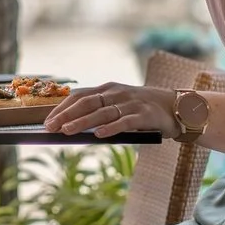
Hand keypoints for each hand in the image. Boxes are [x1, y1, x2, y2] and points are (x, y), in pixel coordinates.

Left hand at [45, 83, 178, 138]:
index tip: (47, 121)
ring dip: (82, 122)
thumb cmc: (140, 109)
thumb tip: (71, 127)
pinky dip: (111, 128)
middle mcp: (117, 93)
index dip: (62, 108)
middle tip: (50, 127)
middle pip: (87, 103)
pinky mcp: (145, 115)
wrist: (176, 107)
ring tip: (66, 131)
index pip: (79, 96)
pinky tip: (99, 135)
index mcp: (108, 89)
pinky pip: (125, 122)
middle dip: (66, 115)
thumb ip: (99, 111)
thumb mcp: (118, 104)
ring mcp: (131, 103)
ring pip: (102, 113)